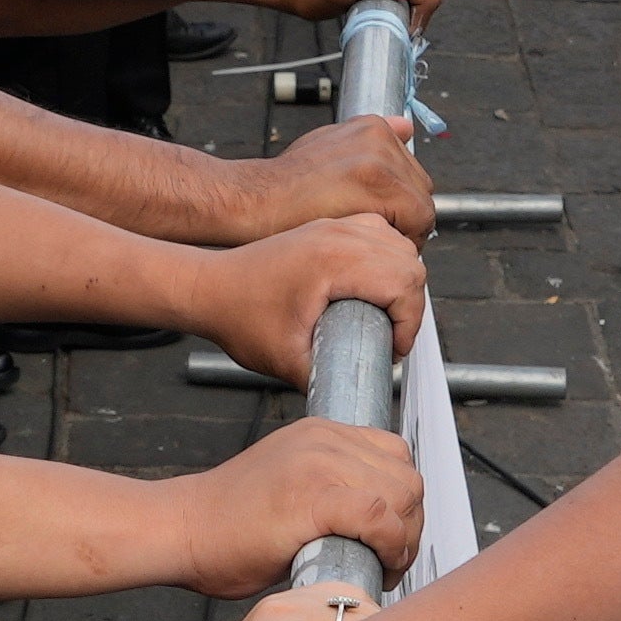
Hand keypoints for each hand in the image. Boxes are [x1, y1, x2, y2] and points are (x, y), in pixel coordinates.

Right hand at [180, 417, 425, 595]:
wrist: (180, 530)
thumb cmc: (227, 526)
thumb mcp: (289, 487)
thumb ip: (331, 488)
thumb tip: (381, 522)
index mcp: (320, 434)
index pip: (395, 456)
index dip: (403, 503)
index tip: (391, 538)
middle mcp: (324, 440)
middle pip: (406, 477)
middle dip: (410, 525)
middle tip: (389, 560)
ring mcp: (318, 464)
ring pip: (401, 495)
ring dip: (404, 539)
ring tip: (382, 566)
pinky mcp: (311, 497)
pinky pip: (379, 516)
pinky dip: (390, 545)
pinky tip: (377, 564)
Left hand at [198, 213, 426, 381]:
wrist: (209, 288)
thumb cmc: (238, 314)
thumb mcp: (287, 360)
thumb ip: (328, 378)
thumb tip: (357, 393)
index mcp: (334, 261)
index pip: (405, 282)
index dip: (409, 322)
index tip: (392, 347)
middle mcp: (339, 235)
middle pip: (410, 261)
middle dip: (411, 304)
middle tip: (390, 335)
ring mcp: (334, 226)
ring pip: (400, 243)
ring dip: (403, 279)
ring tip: (385, 313)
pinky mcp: (329, 227)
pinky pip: (379, 232)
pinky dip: (387, 258)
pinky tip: (373, 285)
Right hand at [252, 107, 436, 234]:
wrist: (255, 201)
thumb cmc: (284, 187)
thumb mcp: (324, 146)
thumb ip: (367, 142)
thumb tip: (406, 126)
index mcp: (371, 128)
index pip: (411, 174)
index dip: (399, 206)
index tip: (380, 223)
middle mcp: (379, 137)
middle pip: (420, 190)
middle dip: (405, 218)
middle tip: (376, 238)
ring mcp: (380, 158)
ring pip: (422, 209)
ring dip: (405, 232)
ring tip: (373, 245)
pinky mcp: (378, 183)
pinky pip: (417, 221)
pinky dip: (403, 239)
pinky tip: (372, 245)